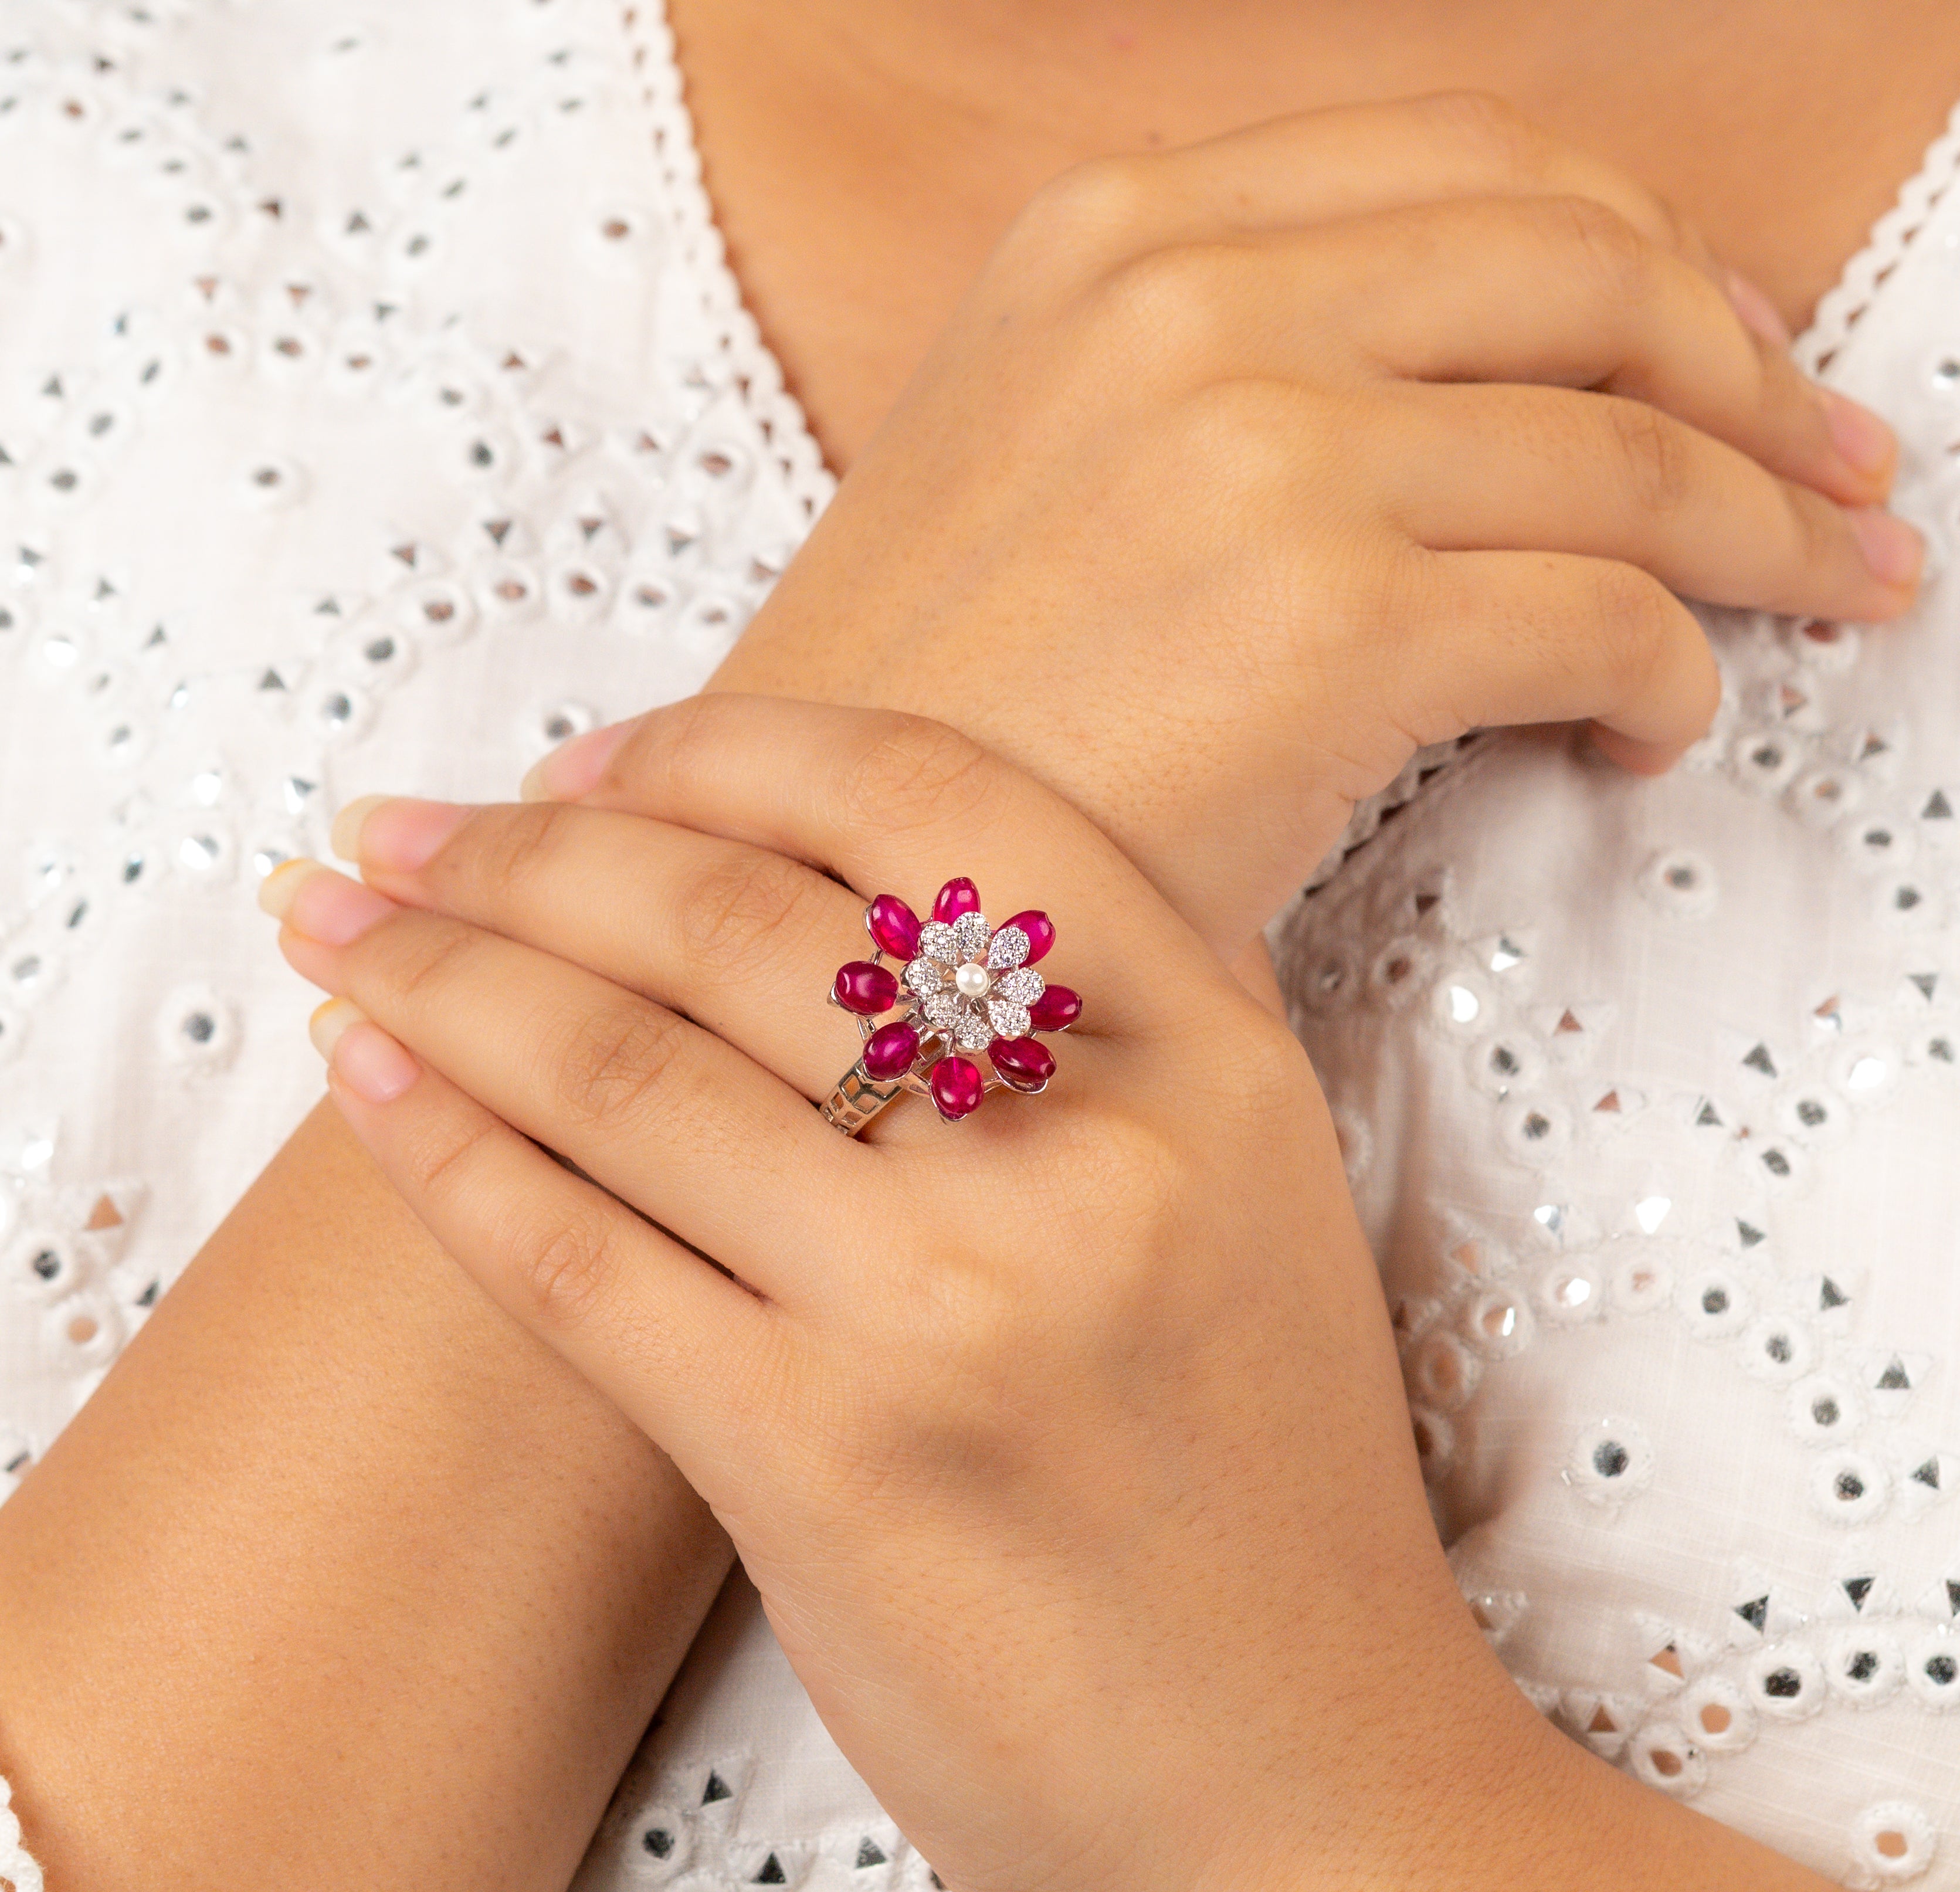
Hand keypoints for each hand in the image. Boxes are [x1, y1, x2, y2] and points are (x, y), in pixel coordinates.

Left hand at [264, 695, 1507, 1891]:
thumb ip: (1116, 1020)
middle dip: (525, 851)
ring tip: (337, 926)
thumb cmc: (1263, 1486)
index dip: (729, 751)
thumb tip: (871, 874)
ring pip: (628, 1072)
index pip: (937, 802)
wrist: (1304, 1786)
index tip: (591, 762)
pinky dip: (450, 1154)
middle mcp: (1083, 1156)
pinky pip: (579, 1260)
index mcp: (1210, 1057)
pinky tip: (371, 1079)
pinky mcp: (818, 1469)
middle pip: (742, 923)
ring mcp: (944, 1311)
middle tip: (400, 832)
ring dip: (444, 977)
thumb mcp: (1255, 1191)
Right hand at [705, 94, 1919, 955]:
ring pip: (1628, 447)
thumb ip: (1206, 373)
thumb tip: (1433, 391)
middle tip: (1833, 470)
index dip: (1637, 253)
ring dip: (1761, 527)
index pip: (1465, 165)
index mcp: (1108, 235)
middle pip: (1586, 269)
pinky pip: (1600, 612)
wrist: (801, 886)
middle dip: (1749, 375)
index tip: (1721, 344)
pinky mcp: (1323, 619)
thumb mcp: (1025, 460)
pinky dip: (1670, 671)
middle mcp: (1187, 297)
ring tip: (1816, 593)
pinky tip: (1644, 733)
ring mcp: (1256, 444)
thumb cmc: (925, 720)